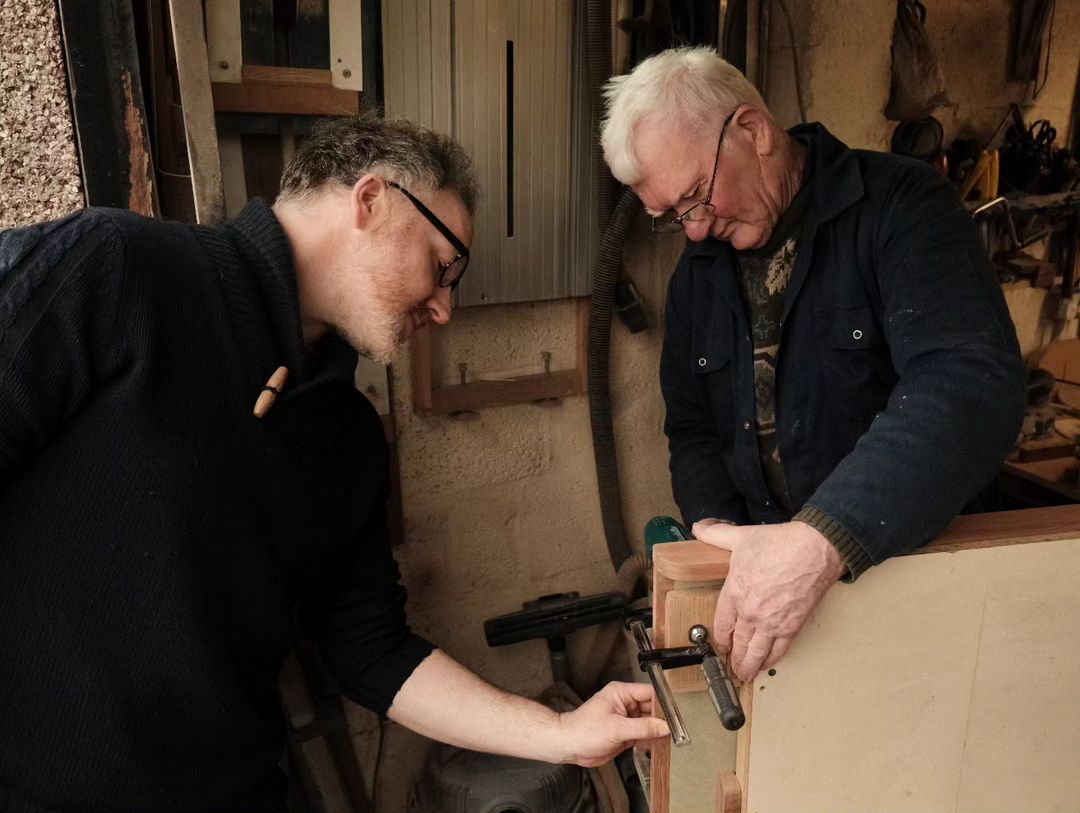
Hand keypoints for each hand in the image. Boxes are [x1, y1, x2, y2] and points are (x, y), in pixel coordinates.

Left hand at [557, 682, 668, 766]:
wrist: (569, 746)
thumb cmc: (584, 730)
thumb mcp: (616, 728)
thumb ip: (642, 727)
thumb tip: (664, 726)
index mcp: (621, 693)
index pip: (649, 693)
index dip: (663, 703)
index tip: (677, 715)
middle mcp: (625, 704)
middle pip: (651, 708)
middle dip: (662, 720)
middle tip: (677, 731)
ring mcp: (625, 719)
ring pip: (648, 723)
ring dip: (657, 732)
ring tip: (670, 741)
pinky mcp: (624, 734)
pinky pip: (642, 735)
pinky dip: (649, 741)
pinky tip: (656, 747)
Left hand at [691, 520, 844, 682]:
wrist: (815, 550)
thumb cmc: (780, 544)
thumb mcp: (741, 536)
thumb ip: (716, 534)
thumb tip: (699, 528)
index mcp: (734, 593)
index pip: (721, 624)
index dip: (719, 638)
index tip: (718, 645)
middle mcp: (751, 613)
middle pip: (737, 643)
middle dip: (732, 658)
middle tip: (730, 668)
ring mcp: (772, 624)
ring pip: (756, 653)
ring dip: (748, 666)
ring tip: (744, 675)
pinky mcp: (792, 627)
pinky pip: (779, 651)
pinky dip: (771, 661)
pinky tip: (766, 665)